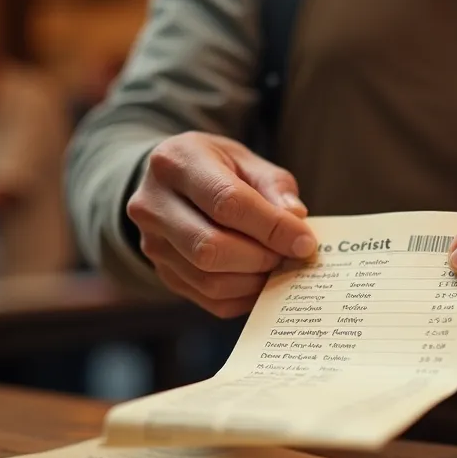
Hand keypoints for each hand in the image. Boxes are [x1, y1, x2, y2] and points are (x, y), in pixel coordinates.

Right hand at [127, 132, 315, 317]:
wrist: (171, 182)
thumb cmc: (215, 167)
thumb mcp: (245, 160)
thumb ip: (274, 186)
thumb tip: (296, 221)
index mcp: (175, 163)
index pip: (227, 203)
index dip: (271, 227)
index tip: (305, 241)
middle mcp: (152, 206)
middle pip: (211, 248)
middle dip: (261, 257)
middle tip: (291, 255)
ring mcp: (152, 244)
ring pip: (209, 279)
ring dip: (254, 280)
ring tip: (277, 265)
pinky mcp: (162, 273)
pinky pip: (208, 298)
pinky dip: (243, 296)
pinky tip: (260, 279)